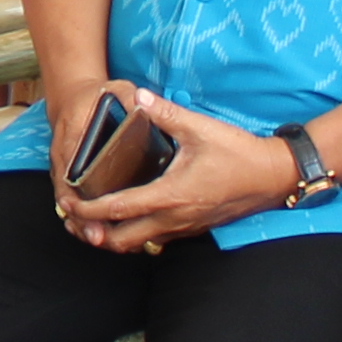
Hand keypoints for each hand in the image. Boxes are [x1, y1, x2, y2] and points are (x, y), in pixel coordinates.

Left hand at [60, 83, 284, 251]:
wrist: (274, 176)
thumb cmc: (239, 154)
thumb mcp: (199, 128)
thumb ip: (164, 112)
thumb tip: (137, 96)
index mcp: (169, 195)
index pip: (117, 210)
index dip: (88, 210)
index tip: (67, 204)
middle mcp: (173, 219)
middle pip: (121, 241)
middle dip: (94, 233)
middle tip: (75, 217)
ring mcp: (184, 227)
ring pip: (139, 245)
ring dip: (114, 236)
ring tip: (94, 219)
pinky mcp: (193, 228)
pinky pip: (156, 239)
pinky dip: (136, 234)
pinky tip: (128, 215)